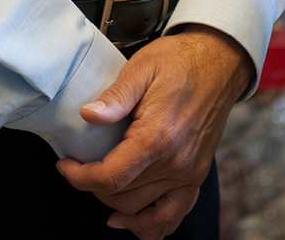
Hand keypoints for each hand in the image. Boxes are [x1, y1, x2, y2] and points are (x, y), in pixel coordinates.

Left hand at [56, 24, 253, 238]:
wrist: (219, 61)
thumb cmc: (180, 61)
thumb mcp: (142, 67)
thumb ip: (115, 96)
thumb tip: (87, 115)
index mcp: (158, 136)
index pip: (111, 176)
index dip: (80, 177)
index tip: (65, 166)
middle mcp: (176, 163)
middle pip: (124, 197)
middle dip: (94, 187)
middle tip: (80, 167)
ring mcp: (189, 173)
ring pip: (144, 211)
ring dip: (116, 206)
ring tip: (98, 188)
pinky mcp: (196, 175)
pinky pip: (173, 214)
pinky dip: (151, 225)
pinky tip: (132, 220)